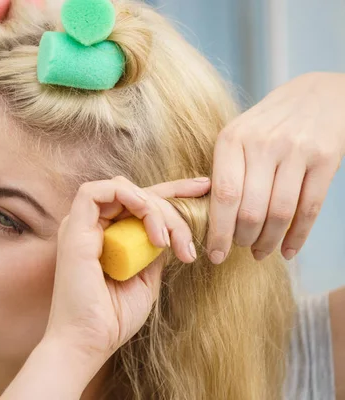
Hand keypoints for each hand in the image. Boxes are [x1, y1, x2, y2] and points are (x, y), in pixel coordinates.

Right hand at [44, 176, 210, 360]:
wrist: (89, 342)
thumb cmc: (113, 318)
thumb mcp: (145, 279)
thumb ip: (153, 252)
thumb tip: (169, 233)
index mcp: (107, 236)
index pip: (140, 202)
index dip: (173, 191)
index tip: (203, 188)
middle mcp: (92, 227)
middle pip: (136, 194)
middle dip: (171, 208)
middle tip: (185, 245)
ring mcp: (81, 226)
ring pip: (122, 189)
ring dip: (152, 206)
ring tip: (164, 240)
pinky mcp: (73, 229)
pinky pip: (95, 192)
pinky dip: (125, 195)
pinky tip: (144, 213)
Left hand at [208, 72, 344, 262]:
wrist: (318, 94)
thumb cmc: (268, 124)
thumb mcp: (238, 135)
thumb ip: (224, 170)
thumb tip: (208, 218)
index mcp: (232, 139)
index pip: (223, 196)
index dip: (218, 232)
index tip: (214, 255)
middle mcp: (263, 144)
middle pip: (250, 210)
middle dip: (243, 239)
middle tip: (241, 249)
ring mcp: (296, 151)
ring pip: (279, 213)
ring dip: (268, 242)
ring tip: (261, 251)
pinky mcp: (325, 159)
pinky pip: (309, 208)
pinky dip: (297, 236)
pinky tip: (288, 250)